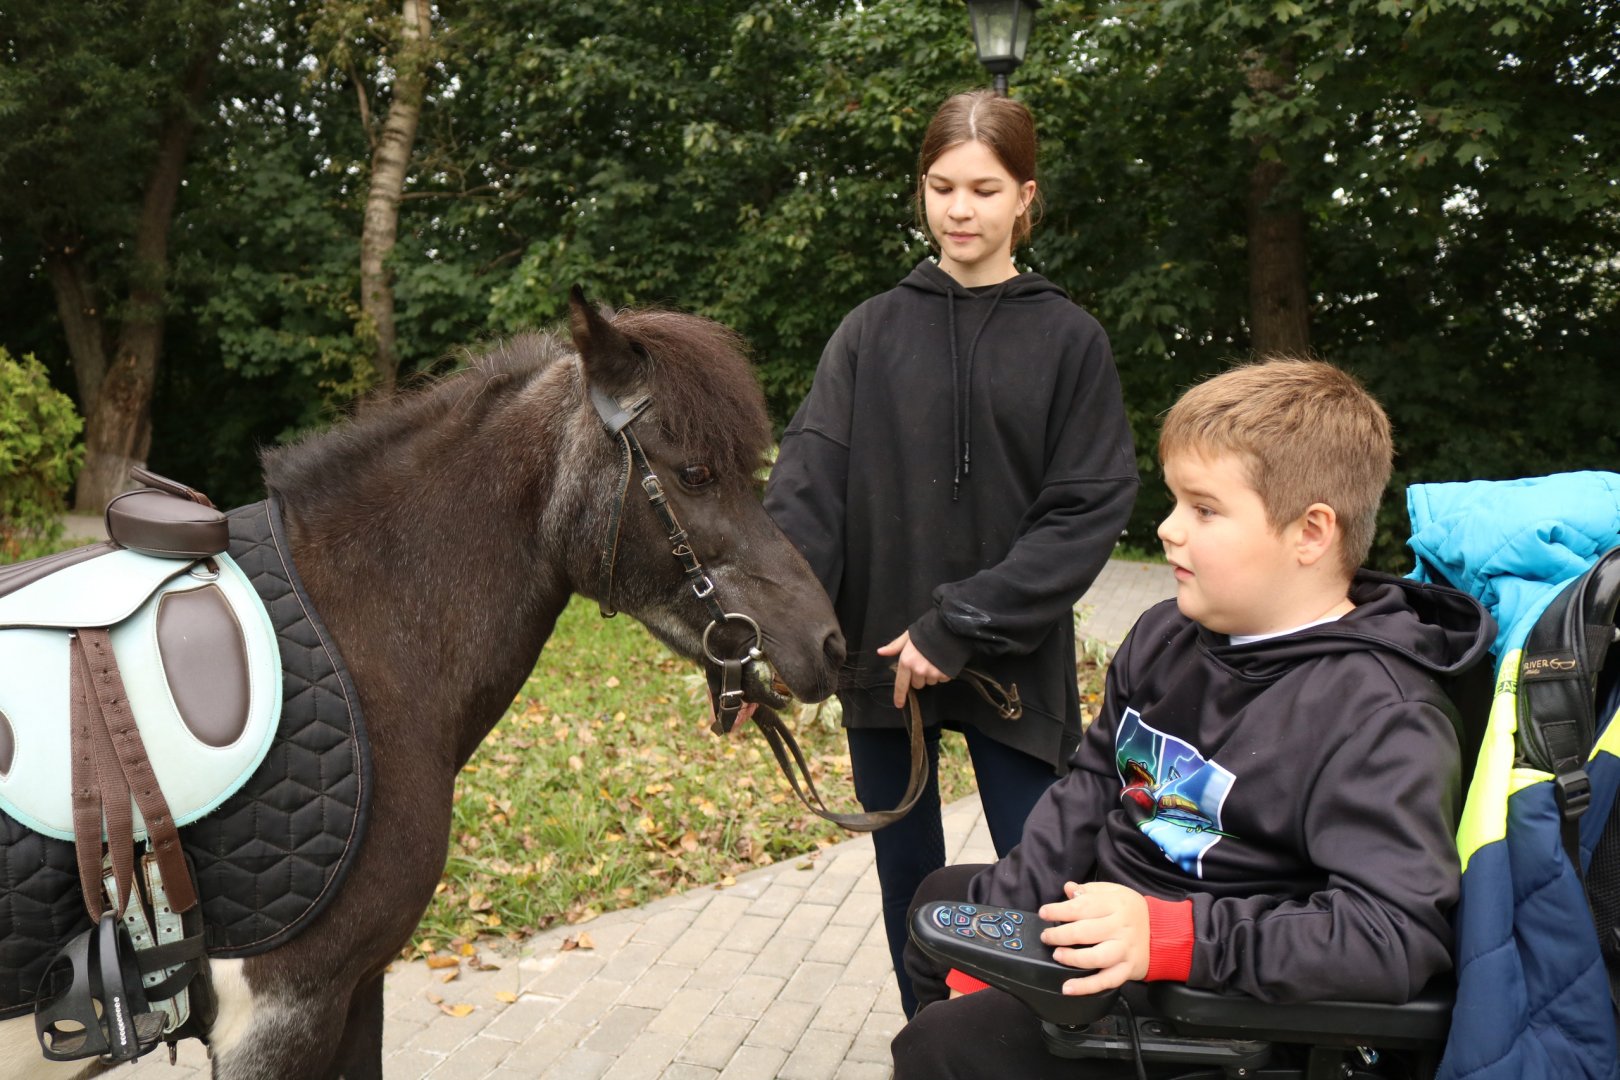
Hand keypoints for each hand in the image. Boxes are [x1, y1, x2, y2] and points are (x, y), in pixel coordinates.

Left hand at [876, 631, 949, 708]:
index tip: (899, 705)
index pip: (901, 684)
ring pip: (929, 682)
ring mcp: (932, 673)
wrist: (949, 628)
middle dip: (919, 677)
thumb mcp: (908, 636)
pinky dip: (941, 673)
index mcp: (906, 661)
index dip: (899, 696)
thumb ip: (895, 646)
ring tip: (935, 660)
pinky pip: (941, 679)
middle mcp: (918, 670)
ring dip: (931, 675)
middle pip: (917, 684)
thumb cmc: (926, 631)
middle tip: (924, 662)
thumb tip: (880, 652)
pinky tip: (943, 662)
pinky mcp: (945, 674)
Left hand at [1038, 881, 1151, 995]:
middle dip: (1060, 935)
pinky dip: (1086, 987)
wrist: (1163, 933)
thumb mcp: (1114, 893)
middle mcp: (1120, 928)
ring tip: (1058, 955)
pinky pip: (1105, 981)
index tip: (1044, 913)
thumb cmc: (1132, 911)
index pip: (1082, 907)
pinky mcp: (1127, 970)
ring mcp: (1124, 950)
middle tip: (1047, 936)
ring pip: (1096, 957)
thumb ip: (1089, 891)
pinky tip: (1068, 987)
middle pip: (1085, 932)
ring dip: (1072, 958)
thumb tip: (1068, 888)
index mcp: (1115, 905)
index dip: (1059, 910)